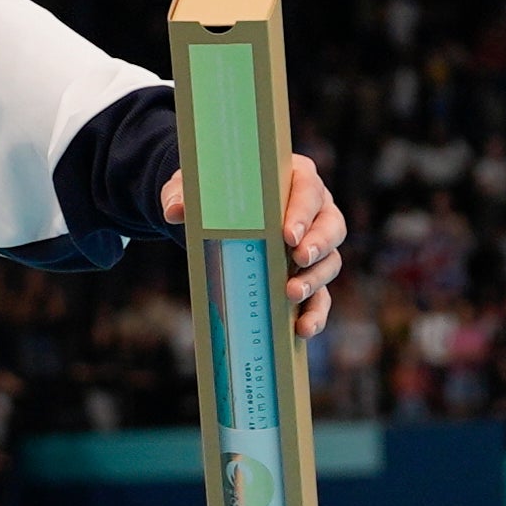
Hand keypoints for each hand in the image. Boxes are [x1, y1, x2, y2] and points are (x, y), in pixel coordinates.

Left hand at [161, 153, 346, 337]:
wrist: (212, 214)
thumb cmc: (211, 192)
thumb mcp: (192, 186)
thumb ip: (181, 194)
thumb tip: (174, 212)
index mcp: (294, 176)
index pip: (307, 189)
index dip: (301, 211)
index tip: (287, 234)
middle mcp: (315, 209)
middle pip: (330, 225)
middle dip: (317, 244)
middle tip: (299, 259)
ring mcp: (316, 243)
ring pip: (330, 261)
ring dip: (316, 280)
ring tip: (291, 293)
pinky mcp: (309, 273)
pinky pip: (321, 294)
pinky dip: (315, 312)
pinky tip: (302, 328)